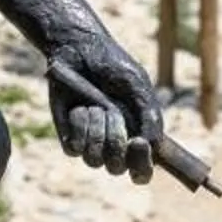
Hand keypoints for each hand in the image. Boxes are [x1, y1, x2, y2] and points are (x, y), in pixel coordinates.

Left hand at [47, 35, 161, 183]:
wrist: (78, 49)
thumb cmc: (112, 66)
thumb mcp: (138, 84)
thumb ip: (149, 115)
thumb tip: (152, 146)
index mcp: (136, 137)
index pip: (142, 172)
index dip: (141, 167)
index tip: (138, 142)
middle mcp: (113, 146)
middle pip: (117, 169)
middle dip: (115, 141)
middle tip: (113, 112)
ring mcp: (90, 143)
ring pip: (94, 160)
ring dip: (96, 131)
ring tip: (95, 106)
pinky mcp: (69, 136)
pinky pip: (75, 149)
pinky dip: (79, 127)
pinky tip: (79, 107)